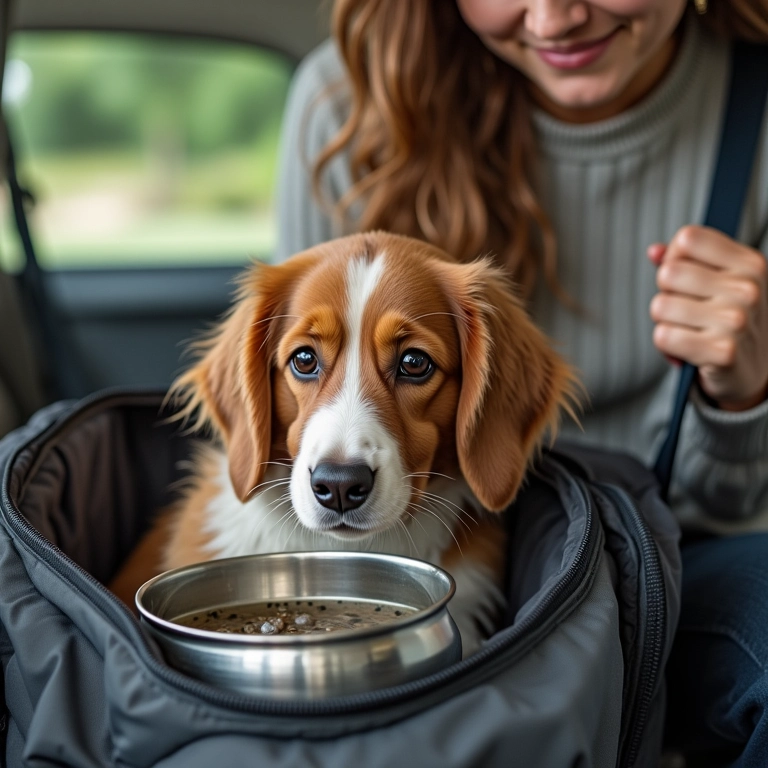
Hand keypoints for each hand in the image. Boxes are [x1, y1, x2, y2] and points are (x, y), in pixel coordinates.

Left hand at [648, 225, 767, 411]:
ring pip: (660, 306)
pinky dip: (666, 346)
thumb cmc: (731, 322)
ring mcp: (736, 320)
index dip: (674, 257)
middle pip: (668, 273)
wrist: (754, 372)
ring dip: (665, 323)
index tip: (684, 277)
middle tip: (687, 311)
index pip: (688, 238)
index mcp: (751, 263)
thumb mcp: (719, 283)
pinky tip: (689, 351)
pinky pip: (663, 337)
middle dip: (667, 294)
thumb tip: (654, 252)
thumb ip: (686, 261)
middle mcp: (748, 289)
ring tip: (689, 331)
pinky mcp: (722, 352)